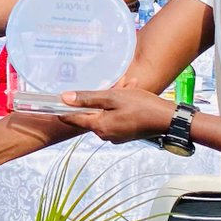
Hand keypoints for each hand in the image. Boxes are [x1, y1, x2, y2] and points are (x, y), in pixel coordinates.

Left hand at [58, 88, 174, 143]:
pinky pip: (116, 118)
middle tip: (113, 84)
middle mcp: (105, 135)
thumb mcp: (113, 97)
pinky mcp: (125, 134)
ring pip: (106, 114)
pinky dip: (120, 106)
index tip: (53, 103)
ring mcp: (116, 136)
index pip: (73, 119)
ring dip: (112, 99)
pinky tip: (131, 93)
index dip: (62, 110)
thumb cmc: (142, 106)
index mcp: (99, 126)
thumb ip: (88, 98)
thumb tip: (64, 98)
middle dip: (97, 99)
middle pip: (92, 115)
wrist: (167, 119)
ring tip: (128, 85)